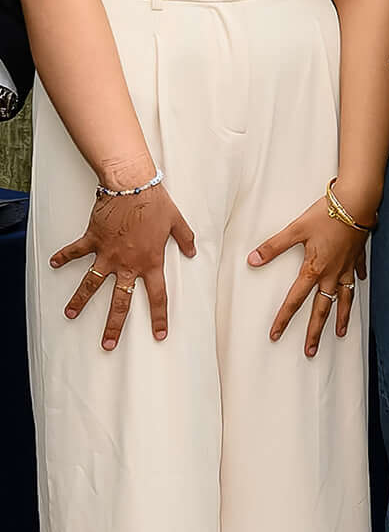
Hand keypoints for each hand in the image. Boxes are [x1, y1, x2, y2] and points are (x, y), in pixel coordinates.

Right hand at [52, 182, 197, 352]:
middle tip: (107, 344)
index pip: (157, 296)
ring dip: (80, 299)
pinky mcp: (92, 240)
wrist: (132, 187)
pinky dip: (63, 256)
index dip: (159, 317)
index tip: (159, 335)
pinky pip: (75, 251)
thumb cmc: (156, 203)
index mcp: (150, 262)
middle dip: (114, 325)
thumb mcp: (177, 221)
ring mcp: (107, 254)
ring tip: (70, 313)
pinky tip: (53, 263)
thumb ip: (185, 239)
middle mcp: (127, 263)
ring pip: (91, 283)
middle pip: (120, 301)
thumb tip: (193, 251)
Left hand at [255, 192, 367, 355]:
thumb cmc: (327, 214)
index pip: (295, 300)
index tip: (276, 335)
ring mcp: (347, 266)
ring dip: (342, 317)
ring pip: (344, 298)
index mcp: (314, 269)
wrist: (356, 202)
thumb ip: (274, 246)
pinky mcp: (357, 256)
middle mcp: (332, 273)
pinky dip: (356, 283)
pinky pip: (357, 275)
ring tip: (341, 333)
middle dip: (316, 331)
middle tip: (310, 350)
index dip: (284, 319)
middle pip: (322, 309)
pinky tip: (356, 286)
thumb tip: (253, 259)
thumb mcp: (295, 229)